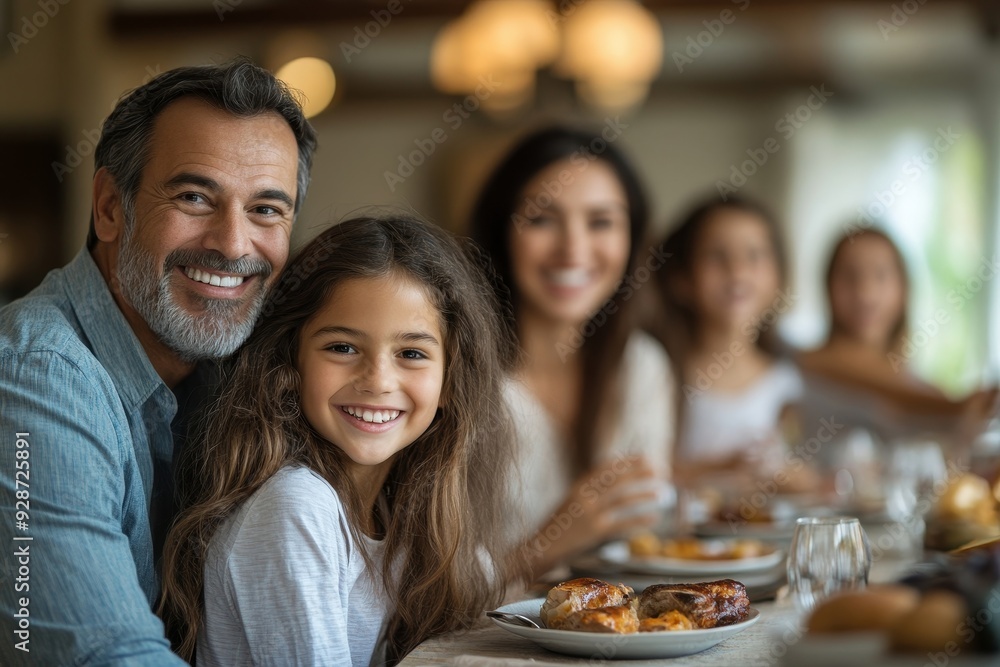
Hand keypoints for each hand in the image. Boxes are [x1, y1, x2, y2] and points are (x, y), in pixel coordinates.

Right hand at [521, 455, 662, 576]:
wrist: (541, 548)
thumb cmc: (558, 529)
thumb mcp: (572, 504)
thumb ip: (589, 495)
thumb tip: (612, 487)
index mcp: (578, 487)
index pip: (606, 468)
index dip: (626, 461)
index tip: (643, 456)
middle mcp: (584, 496)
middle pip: (617, 480)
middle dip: (639, 472)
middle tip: (659, 468)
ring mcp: (589, 513)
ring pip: (622, 499)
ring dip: (643, 494)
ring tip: (661, 492)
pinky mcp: (594, 530)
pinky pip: (622, 523)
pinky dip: (640, 519)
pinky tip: (654, 518)